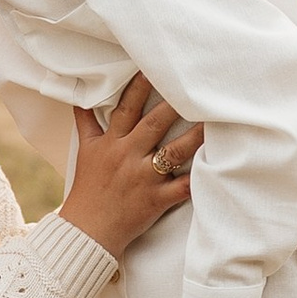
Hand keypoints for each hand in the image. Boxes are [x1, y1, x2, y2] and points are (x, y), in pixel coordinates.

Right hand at [65, 77, 200, 257]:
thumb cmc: (88, 188)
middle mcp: (128, 156)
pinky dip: (197, 179)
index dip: (140, 86)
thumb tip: (80, 97)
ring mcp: (144, 178)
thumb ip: (86, 122)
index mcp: (111, 142)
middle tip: (192, 85)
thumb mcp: (85, 151)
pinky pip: (182, 187)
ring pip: (174, 153)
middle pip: (154, 124)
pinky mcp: (156, 200)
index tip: (153, 66)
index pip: (126, 108)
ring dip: (195, 137)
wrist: (87, 230)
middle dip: (173, 104)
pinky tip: (216, 166)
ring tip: (213, 120)